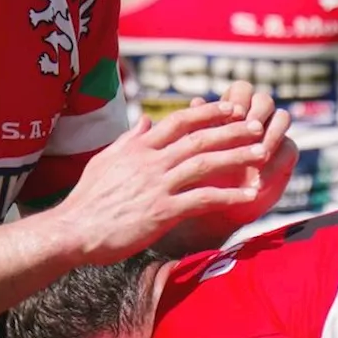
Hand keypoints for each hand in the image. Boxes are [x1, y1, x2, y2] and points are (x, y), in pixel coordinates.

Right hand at [52, 101, 271, 264]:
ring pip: (205, 163)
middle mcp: (150, 161)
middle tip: (257, 124)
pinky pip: (203, 199)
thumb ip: (129, 139)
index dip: (207, 112)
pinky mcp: (162, 211)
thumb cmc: (87, 199)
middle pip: (198, 138)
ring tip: (263, 152)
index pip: (178, 121)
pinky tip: (249, 195)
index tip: (230, 107)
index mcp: (137, 146)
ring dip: (237, 156)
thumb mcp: (105, 159)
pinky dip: (228, 195)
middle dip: (231, 129)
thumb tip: (145, 120)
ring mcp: (157, 185)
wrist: (74, 230)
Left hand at [189, 81, 297, 227]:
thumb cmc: (200, 176)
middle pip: (265, 100)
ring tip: (259, 155)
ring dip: (272, 135)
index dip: (240, 100)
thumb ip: (197, 126)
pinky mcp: (284, 154)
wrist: (215, 209)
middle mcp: (255, 118)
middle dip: (259, 113)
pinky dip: (275, 163)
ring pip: (282, 118)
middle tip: (252, 129)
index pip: (242, 90)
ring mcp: (272, 134)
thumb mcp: (195, 153)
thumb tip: (196, 101)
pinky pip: (289, 149)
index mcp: (232, 111)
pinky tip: (260, 180)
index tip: (234, 116)